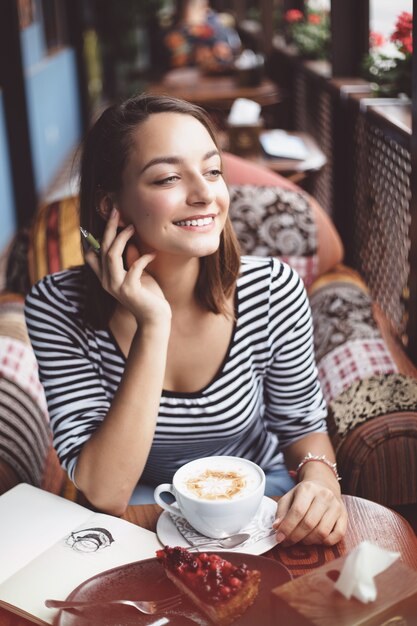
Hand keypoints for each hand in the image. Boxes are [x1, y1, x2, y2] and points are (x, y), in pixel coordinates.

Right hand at [85, 208, 170, 325]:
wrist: (155, 318)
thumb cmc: (148, 295)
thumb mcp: (138, 275)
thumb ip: (130, 261)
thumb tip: (128, 243)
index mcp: (106, 278)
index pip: (91, 255)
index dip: (95, 236)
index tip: (107, 221)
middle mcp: (107, 281)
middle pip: (102, 248)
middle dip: (109, 228)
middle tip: (117, 211)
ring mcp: (117, 286)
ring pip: (112, 255)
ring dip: (122, 238)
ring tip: (133, 227)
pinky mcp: (130, 290)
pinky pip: (134, 266)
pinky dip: (143, 257)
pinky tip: (152, 254)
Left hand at [273, 478, 347, 545]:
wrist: (324, 484)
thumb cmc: (304, 494)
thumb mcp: (289, 497)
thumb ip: (281, 512)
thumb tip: (277, 527)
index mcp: (308, 489)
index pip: (297, 511)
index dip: (287, 527)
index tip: (279, 538)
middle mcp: (324, 496)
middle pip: (309, 523)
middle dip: (295, 537)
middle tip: (288, 542)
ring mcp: (336, 506)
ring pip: (322, 532)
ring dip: (308, 541)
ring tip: (301, 539)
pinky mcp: (344, 516)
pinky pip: (337, 536)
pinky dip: (325, 542)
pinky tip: (316, 538)